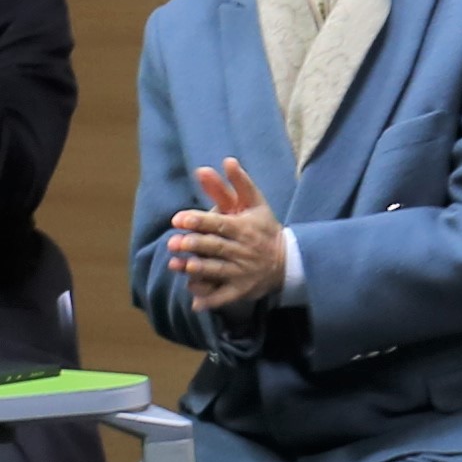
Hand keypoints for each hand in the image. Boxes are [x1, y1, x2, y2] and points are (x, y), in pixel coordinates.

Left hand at [169, 152, 289, 311]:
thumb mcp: (257, 203)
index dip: (199, 221)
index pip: (220, 224)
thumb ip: (240, 183)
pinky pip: (224, 297)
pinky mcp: (242, 290)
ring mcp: (242, 272)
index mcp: (244, 228)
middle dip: (195, 245)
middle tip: (173, 243)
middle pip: (216, 247)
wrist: (288, 260)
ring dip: (198, 270)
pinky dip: (210, 300)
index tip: (178, 219)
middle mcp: (242, 250)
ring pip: (218, 271)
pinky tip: (195, 302)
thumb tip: (227, 160)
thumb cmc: (265, 229)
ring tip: (178, 266)